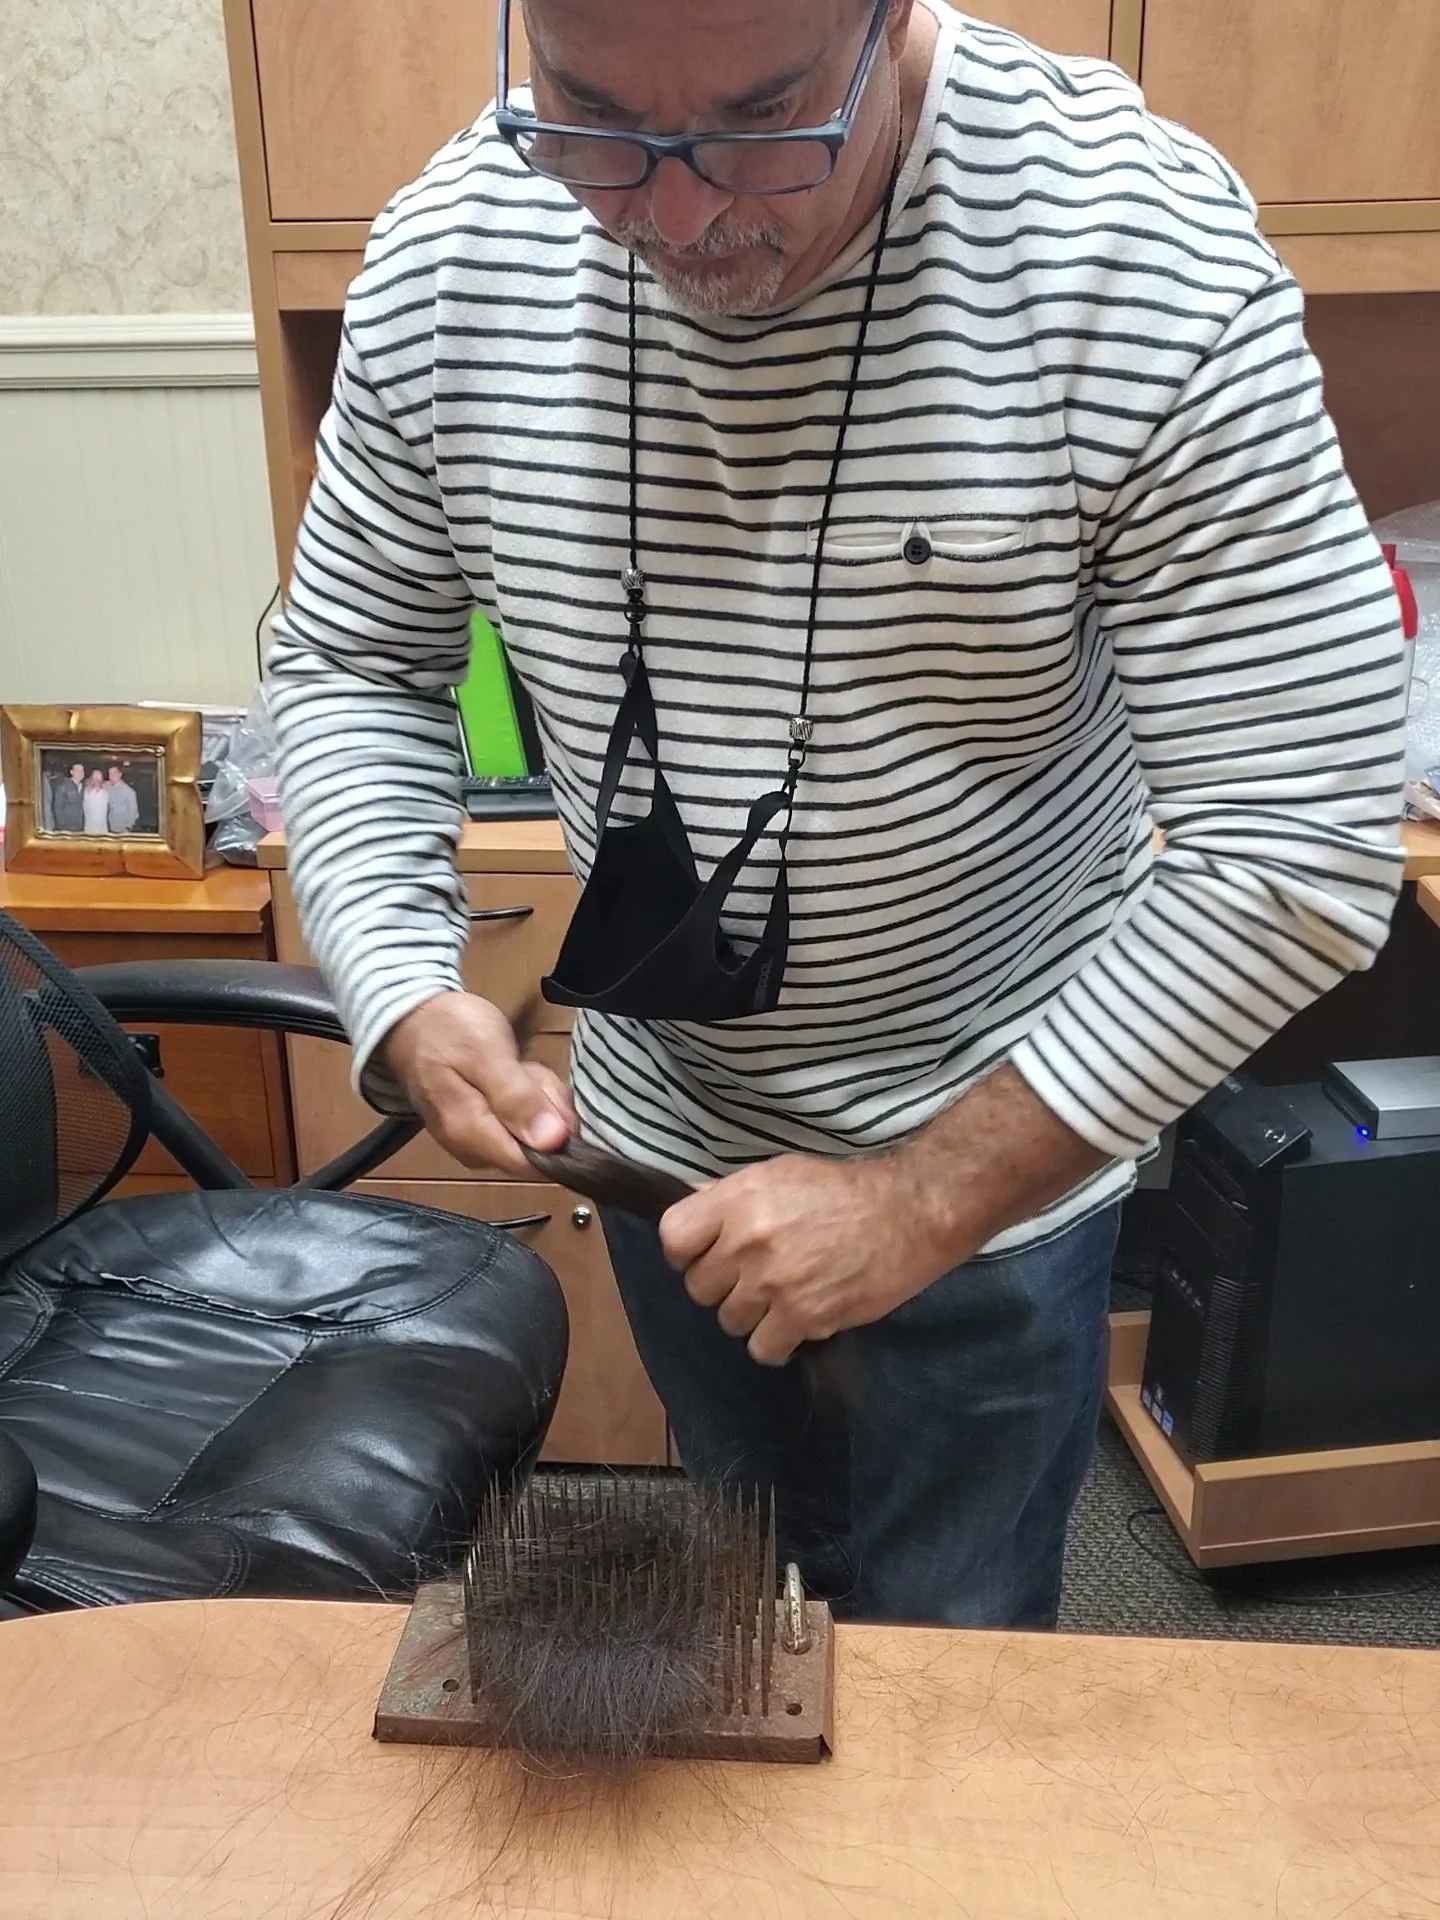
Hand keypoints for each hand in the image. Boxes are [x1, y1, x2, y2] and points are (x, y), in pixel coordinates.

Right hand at [382, 991, 575, 1176]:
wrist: (410, 1018)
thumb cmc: (446, 1030)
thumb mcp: (486, 1053)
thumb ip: (517, 1098)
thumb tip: (552, 1142)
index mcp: (472, 1137)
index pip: (536, 1164)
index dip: (556, 1131)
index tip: (547, 1093)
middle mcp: (473, 1151)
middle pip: (538, 1148)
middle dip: (546, 1107)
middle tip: (526, 1070)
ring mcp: (475, 1143)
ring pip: (533, 1134)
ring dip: (537, 1098)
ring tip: (515, 1066)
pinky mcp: (480, 1131)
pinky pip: (519, 1124)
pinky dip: (525, 1097)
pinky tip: (512, 1074)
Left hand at [660, 1153, 966, 1366]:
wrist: (907, 1214)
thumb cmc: (844, 1191)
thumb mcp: (780, 1173)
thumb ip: (733, 1196)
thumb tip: (695, 1210)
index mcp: (739, 1198)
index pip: (672, 1237)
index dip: (685, 1253)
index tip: (705, 1256)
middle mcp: (747, 1240)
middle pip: (699, 1286)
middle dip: (724, 1285)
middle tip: (755, 1277)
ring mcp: (773, 1282)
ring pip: (729, 1321)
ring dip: (752, 1315)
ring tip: (783, 1297)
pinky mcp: (801, 1316)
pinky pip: (762, 1348)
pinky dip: (777, 1342)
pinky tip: (797, 1322)